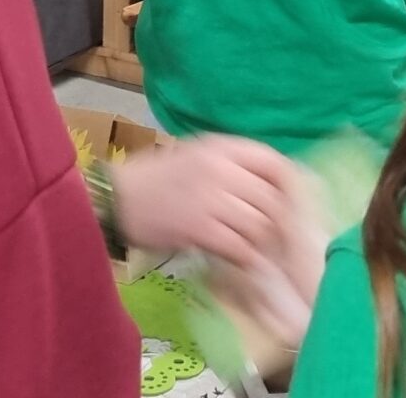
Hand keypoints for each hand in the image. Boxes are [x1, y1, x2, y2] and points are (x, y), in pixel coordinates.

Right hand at [111, 135, 312, 273]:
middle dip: (276, 220)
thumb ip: (231, 165)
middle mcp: (219, 169)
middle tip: (274, 234)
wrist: (117, 198)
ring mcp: (210, 200)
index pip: (273, 162)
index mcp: (220, 147)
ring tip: (256, 247)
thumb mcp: (196, 155)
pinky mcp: (199, 229)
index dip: (287, 183)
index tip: (288, 200)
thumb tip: (273, 184)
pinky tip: (239, 259)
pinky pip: (238, 247)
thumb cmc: (157, 177)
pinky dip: (244, 257)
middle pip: (270, 198)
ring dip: (260, 241)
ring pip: (258, 225)